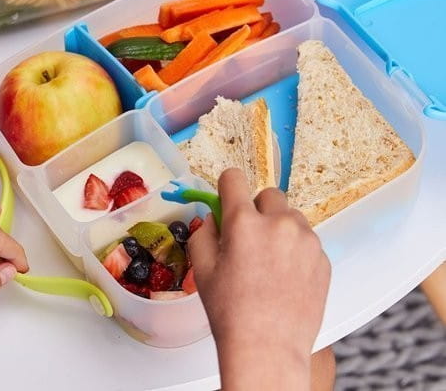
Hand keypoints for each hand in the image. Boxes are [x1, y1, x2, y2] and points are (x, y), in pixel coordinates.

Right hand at [189, 169, 330, 390]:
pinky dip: (296, 249)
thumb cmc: (231, 312)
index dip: (227, 186)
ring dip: (279, 228)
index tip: (228, 198)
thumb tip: (215, 218)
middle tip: (250, 236)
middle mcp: (279, 224)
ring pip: (291, 217)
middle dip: (258, 209)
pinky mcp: (323, 259)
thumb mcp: (203, 268)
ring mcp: (306, 241)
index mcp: (244, 222)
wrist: (268, 348)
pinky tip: (285, 276)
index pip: (234, 178)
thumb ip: (205, 232)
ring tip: (270, 261)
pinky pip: (307, 240)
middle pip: (269, 194)